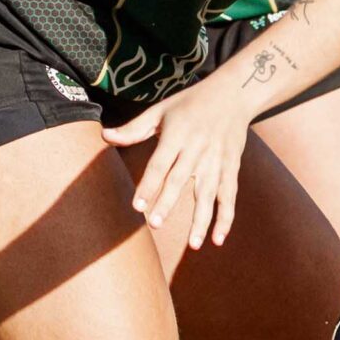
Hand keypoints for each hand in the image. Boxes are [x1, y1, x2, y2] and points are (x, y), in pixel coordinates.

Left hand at [103, 75, 260, 249]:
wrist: (234, 93)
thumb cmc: (190, 102)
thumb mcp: (161, 110)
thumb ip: (135, 128)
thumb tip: (105, 136)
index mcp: (177, 134)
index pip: (160, 163)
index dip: (148, 185)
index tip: (137, 206)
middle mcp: (197, 148)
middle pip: (180, 180)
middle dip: (168, 203)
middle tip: (156, 224)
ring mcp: (216, 160)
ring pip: (208, 194)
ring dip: (201, 220)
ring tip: (193, 245)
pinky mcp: (231, 167)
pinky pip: (228, 196)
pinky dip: (225, 218)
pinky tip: (218, 239)